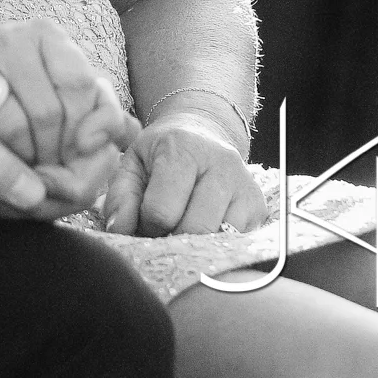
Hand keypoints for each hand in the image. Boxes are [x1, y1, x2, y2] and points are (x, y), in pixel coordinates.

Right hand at [0, 19, 134, 170]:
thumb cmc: (8, 99)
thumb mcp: (56, 100)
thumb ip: (96, 113)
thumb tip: (131, 132)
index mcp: (43, 34)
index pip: (83, 86)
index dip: (86, 129)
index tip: (81, 151)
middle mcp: (7, 38)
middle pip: (50, 113)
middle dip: (55, 154)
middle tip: (51, 169)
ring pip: (16, 128)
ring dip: (24, 162)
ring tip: (26, 167)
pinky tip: (0, 167)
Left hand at [102, 112, 267, 236]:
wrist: (202, 132)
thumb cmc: (162, 153)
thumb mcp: (133, 164)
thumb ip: (120, 197)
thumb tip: (118, 231)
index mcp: (183, 149)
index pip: (162, 210)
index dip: (146, 225)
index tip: (144, 220)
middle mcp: (220, 163)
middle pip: (194, 228)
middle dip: (172, 239)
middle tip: (164, 230)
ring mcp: (244, 184)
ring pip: (218, 238)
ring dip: (195, 245)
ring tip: (183, 228)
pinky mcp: (258, 204)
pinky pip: (237, 242)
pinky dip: (217, 244)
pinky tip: (205, 228)